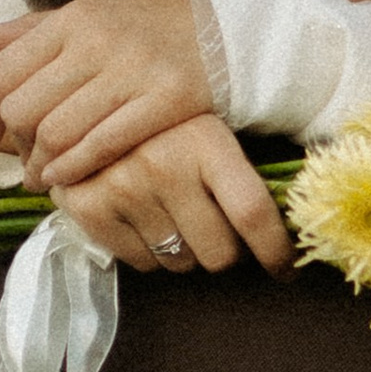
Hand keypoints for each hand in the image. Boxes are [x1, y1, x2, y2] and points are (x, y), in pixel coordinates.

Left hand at [0, 0, 211, 184]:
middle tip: (24, 166)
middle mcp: (97, 41)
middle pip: (24, 110)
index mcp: (73, 18)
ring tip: (45, 180)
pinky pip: (103, 145)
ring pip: (58, 133)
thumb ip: (31, 31)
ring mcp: (133, 70)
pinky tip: (70, 179)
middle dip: (16, 148)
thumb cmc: (152, 30)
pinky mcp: (166, 100)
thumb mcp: (90, 17)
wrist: (231, 32)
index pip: (2, 73)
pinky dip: (76, 169)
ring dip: (43, 167)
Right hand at [55, 117, 292, 277]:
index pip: (252, 212)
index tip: (285, 269)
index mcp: (205, 141)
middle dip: (226, 251)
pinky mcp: (90, 209)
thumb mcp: (206, 128)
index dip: (276, 251)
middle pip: (219, 253)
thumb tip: (287, 226)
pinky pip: (141, 263)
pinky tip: (143, 219)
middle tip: (217, 231)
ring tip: (173, 217)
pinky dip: (150, 252)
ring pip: (180, 263)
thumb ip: (238, 172)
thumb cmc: (162, 123)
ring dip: (186, 251)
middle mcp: (164, 166)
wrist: (83, 103)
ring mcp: (124, 189)